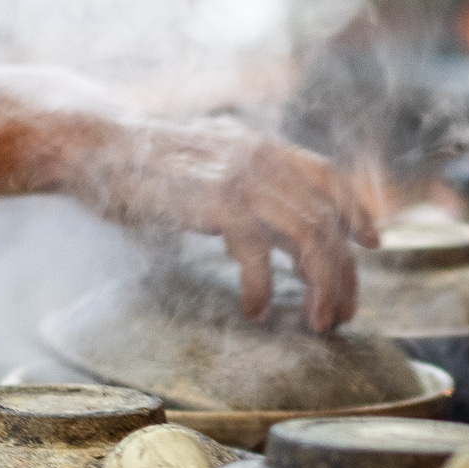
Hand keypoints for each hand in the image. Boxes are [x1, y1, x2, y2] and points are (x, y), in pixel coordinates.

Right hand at [82, 116, 377, 332]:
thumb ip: (243, 184)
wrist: (96, 145)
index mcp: (261, 146)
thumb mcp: (207, 164)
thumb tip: (268, 227)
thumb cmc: (145, 165)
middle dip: (343, 271)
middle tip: (343, 313)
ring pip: (308, 236)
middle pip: (327, 217)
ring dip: (320, 286)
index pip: (329, 177)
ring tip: (317, 322)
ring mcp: (241, 176)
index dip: (356, 211)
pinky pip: (258, 253)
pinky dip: (262, 288)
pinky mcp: (216, 201)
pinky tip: (254, 310)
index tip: (372, 244)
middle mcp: (261, 156)